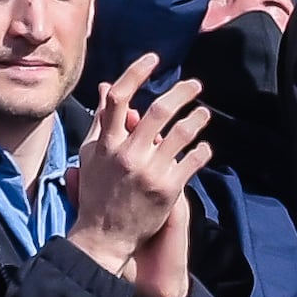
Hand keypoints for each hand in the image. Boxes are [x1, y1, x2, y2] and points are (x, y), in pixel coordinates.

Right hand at [64, 57, 212, 296]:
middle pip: (160, 111)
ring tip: (203, 115)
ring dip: (197, 119)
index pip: (119, 99)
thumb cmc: (96, 192)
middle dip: (182, 92)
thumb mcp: (91, 155)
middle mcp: (128, 155)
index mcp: (106, 144)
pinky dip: (202, 150)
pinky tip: (205, 147)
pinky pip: (193, 160)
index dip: (136, 73)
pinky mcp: (168, 189)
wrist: (103, 237)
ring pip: (182, 132)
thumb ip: (102, 121)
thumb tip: (108, 86)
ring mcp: (149, 172)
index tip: (153, 59)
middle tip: (195, 85)